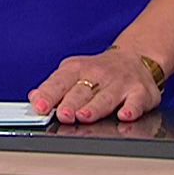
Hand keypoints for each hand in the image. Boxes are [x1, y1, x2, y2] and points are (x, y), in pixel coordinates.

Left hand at [28, 46, 161, 124]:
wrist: (135, 58)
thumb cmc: (99, 72)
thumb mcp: (72, 72)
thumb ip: (53, 87)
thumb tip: (33, 98)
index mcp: (76, 69)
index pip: (59, 82)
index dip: (48, 95)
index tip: (40, 106)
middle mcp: (97, 74)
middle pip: (81, 91)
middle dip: (70, 103)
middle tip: (62, 115)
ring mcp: (120, 83)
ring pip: (105, 97)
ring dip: (94, 107)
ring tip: (84, 116)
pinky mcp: (140, 92)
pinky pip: (136, 101)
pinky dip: (131, 109)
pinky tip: (124, 115)